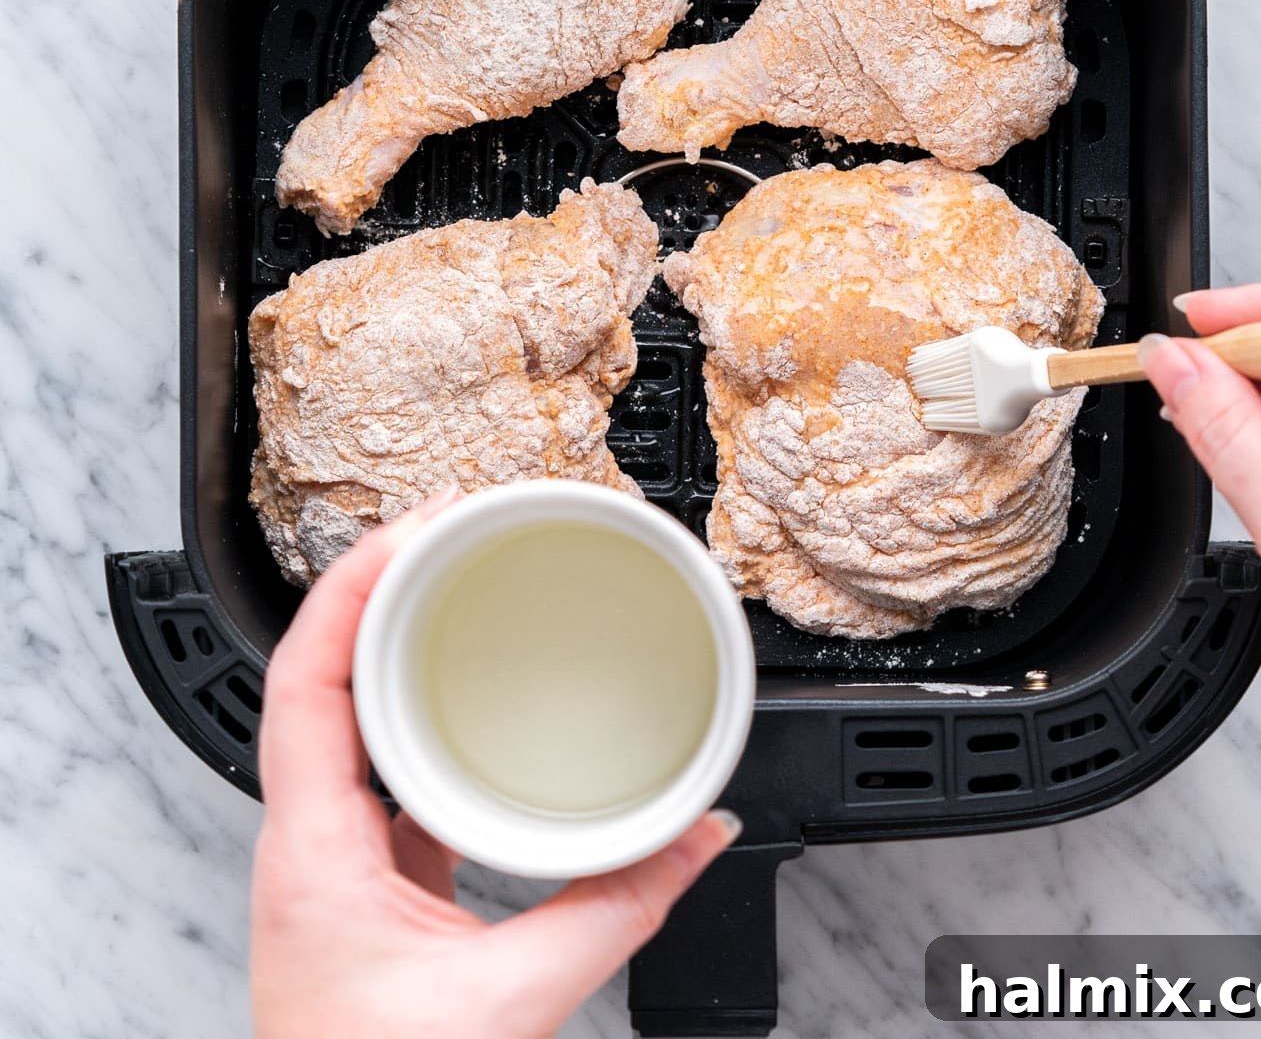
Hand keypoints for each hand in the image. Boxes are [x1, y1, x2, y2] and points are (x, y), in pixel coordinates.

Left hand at [251, 488, 739, 1038]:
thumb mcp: (514, 1001)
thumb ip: (620, 910)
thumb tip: (698, 834)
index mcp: (313, 852)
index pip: (303, 684)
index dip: (347, 592)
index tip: (404, 531)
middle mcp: (306, 838)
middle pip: (317, 675)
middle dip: (375, 586)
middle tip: (441, 528)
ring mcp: (330, 852)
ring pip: (341, 711)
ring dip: (387, 637)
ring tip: (444, 577)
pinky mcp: (363, 870)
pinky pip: (377, 757)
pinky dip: (410, 701)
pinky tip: (455, 685)